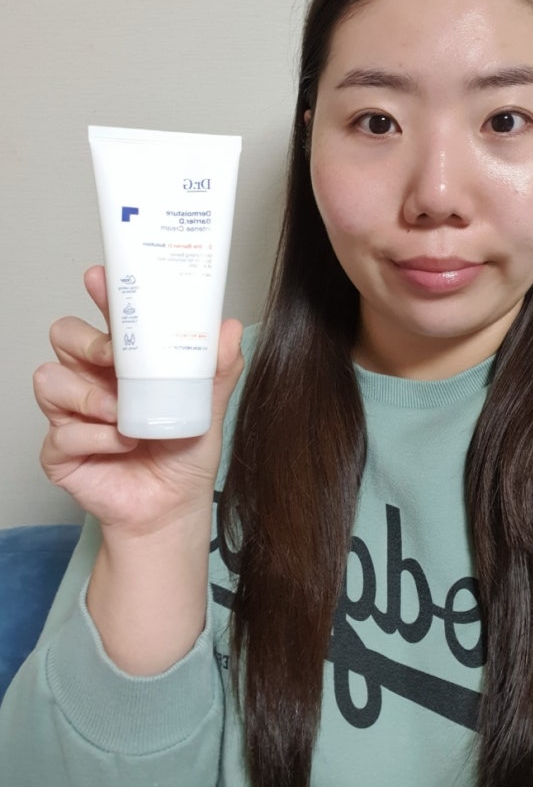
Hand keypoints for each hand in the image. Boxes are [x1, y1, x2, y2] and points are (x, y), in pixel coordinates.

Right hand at [34, 265, 243, 537]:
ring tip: (123, 413)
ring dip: (90, 395)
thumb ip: (217, 369)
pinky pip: (62, 433)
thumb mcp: (208, 406)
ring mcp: (71, 414)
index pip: (106, 316)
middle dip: (86, 340)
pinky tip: (122, 444)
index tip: (101, 278)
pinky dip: (96, 438)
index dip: (100, 294)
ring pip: (50, 379)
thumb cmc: (184, 452)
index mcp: (124, 361)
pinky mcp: (59, 451)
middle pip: (64, 336)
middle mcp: (92, 379)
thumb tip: (229, 328)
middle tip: (114, 356)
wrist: (173, 507)